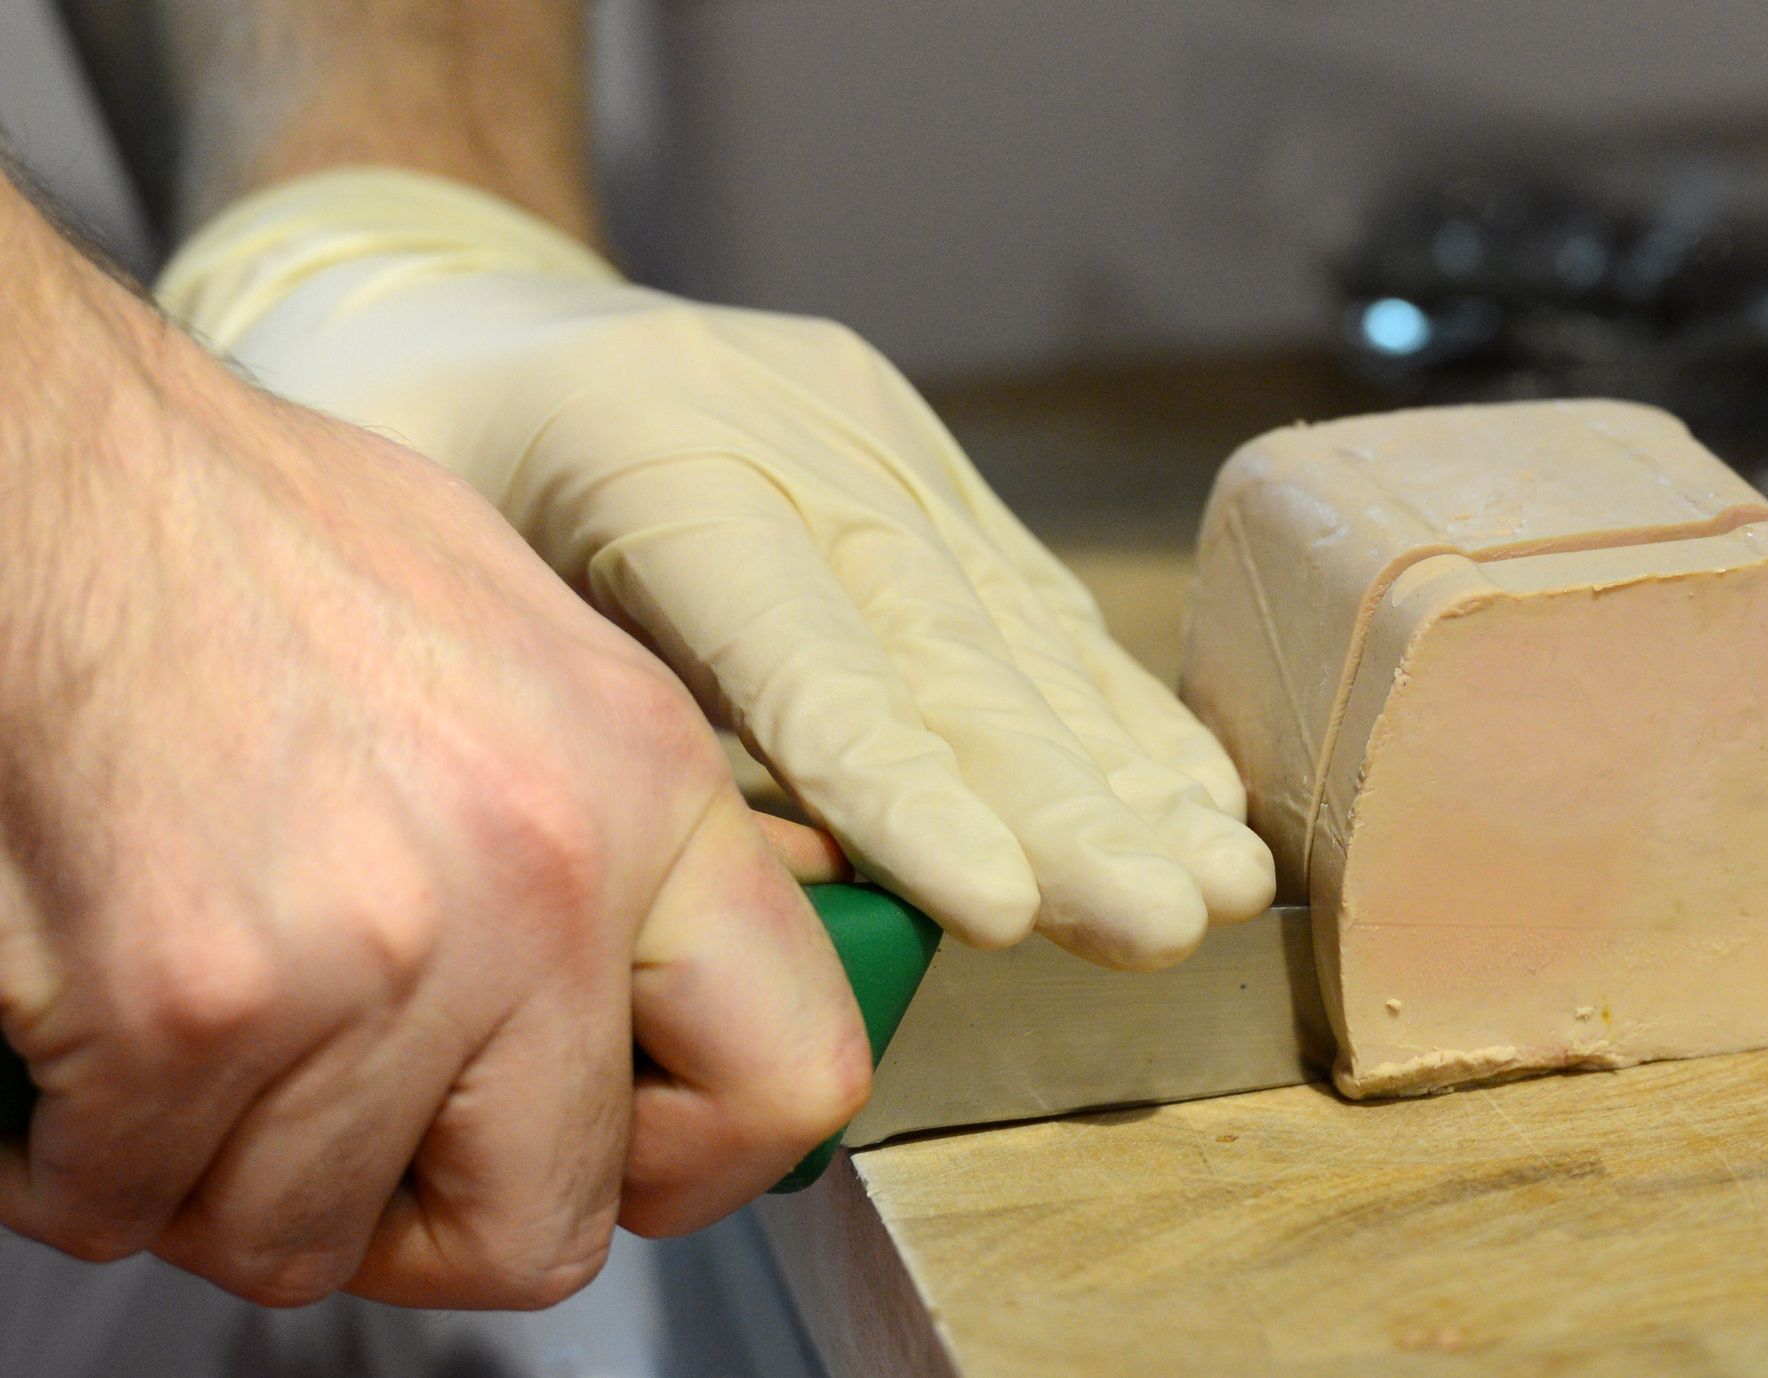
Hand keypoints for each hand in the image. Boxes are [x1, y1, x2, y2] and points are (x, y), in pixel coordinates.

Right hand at [0, 237, 867, 1306]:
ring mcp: (374, 950)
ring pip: (304, 1236)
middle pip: (542, 1228)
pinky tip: (88, 1042)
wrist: (58, 474)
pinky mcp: (192, 999)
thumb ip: (644, 830)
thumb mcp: (530, 653)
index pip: (788, 1076)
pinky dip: (83, 1155)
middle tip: (350, 1145)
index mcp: (647, 787)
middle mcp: (542, 879)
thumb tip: (734, 943)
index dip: (690, 1163)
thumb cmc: (267, 547)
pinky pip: (127, 1199)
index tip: (612, 1157)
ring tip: (196, 1052)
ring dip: (230, 1179)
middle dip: (422, 1220)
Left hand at [160, 170, 1276, 968]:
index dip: (912, 792)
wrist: (453, 297)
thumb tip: (773, 892)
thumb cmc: (402, 455)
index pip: (801, 654)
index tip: (1011, 911)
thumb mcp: (414, 577)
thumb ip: (582, 723)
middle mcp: (790, 428)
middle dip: (1068, 804)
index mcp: (650, 448)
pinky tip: (1186, 785)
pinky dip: (1109, 702)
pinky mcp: (907, 451)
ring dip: (1125, 766)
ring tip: (1219, 880)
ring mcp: (865, 431)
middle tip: (1165, 924)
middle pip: (944, 644)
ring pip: (1013, 623)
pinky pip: (1021, 590)